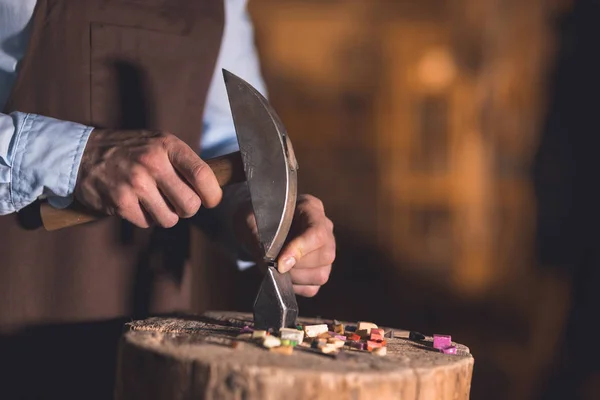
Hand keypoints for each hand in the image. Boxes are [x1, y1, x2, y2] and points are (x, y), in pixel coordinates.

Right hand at [75, 129, 221, 227]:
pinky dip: (144, 218)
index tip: (211, 200)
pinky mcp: (120, 202)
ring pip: (170, 219)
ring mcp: (135, 183)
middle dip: (186, 209)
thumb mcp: (159, 144)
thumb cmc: (131, 151)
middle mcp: (153, 163)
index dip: (212, 194)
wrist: (83, 154)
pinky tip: (135, 203)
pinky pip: (147, 223)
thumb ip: (184, 163)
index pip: (203, 174)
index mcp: (168, 145)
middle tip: (175, 201)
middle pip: (190, 205)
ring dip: (165, 215)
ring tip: (153, 200)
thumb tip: (212, 192)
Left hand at [234, 194, 335, 296]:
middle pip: (325, 255)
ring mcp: (326, 250)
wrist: (255, 227)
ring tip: (278, 269)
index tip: (280, 263)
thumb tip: (267, 260)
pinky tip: (284, 276)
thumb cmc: (256, 218)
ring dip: (295, 278)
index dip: (300, 250)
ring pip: (321, 274)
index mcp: (310, 208)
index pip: (317, 232)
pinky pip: (313, 287)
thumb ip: (257, 235)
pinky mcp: (320, 270)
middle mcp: (325, 228)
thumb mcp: (250, 219)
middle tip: (275, 264)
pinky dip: (296, 287)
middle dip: (296, 266)